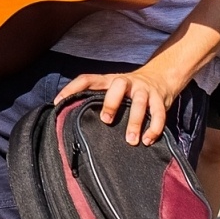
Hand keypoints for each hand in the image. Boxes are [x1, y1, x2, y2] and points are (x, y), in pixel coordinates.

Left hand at [57, 67, 180, 145]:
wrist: (160, 78)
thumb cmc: (128, 91)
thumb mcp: (112, 90)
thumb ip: (97, 100)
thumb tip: (71, 120)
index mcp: (110, 80)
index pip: (88, 79)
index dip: (72, 88)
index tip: (58, 102)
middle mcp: (127, 82)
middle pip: (118, 85)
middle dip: (111, 102)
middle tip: (106, 120)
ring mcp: (144, 90)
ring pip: (140, 102)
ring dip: (135, 122)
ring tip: (131, 141)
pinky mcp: (160, 99)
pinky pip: (159, 113)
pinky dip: (154, 127)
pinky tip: (148, 140)